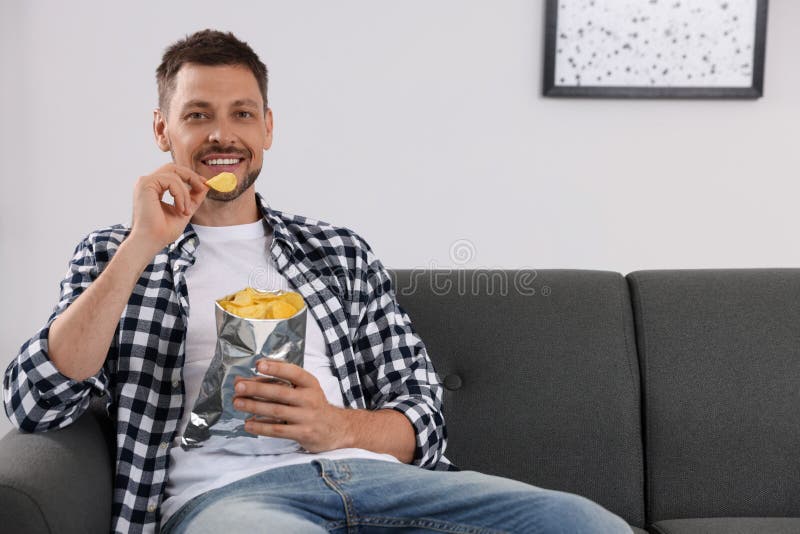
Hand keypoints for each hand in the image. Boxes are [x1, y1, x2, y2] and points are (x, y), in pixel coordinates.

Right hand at [128, 163, 208, 256]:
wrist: (150, 241)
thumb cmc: (163, 231)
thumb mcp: (184, 210)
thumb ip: (192, 198)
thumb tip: (205, 186)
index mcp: (154, 188)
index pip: (173, 174)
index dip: (190, 176)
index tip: (204, 184)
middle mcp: (148, 183)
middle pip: (173, 167)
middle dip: (191, 176)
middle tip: (202, 187)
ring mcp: (145, 182)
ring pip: (174, 174)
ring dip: (185, 193)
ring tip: (185, 210)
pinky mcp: (145, 184)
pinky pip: (171, 181)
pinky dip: (180, 194)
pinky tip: (179, 209)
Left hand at [232, 361, 348, 452]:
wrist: (334, 428)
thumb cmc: (312, 404)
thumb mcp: (302, 389)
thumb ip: (276, 381)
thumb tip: (244, 380)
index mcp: (310, 384)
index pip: (293, 372)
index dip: (276, 368)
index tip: (258, 365)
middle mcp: (310, 398)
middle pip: (280, 392)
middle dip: (257, 389)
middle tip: (238, 387)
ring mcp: (307, 417)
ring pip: (276, 411)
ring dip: (254, 406)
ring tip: (238, 403)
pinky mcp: (303, 433)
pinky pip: (278, 430)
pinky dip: (261, 427)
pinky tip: (248, 424)